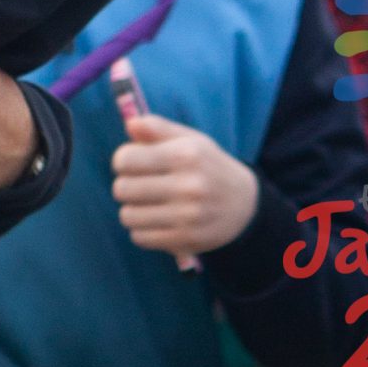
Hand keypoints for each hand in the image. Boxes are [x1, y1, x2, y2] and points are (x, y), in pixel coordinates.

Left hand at [111, 109, 259, 257]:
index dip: (122, 161)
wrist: (245, 206)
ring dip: (131, 210)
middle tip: (137, 185)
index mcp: (185, 155)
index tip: (131, 163)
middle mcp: (187, 187)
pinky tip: (154, 221)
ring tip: (144, 204)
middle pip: (123, 189)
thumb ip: (157, 127)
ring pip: (128, 216)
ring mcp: (187, 217)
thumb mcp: (190, 139)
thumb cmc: (208, 166)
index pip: (126, 160)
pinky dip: (141, 230)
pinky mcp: (186, 241)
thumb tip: (130, 125)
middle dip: (124, 185)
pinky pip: (140, 238)